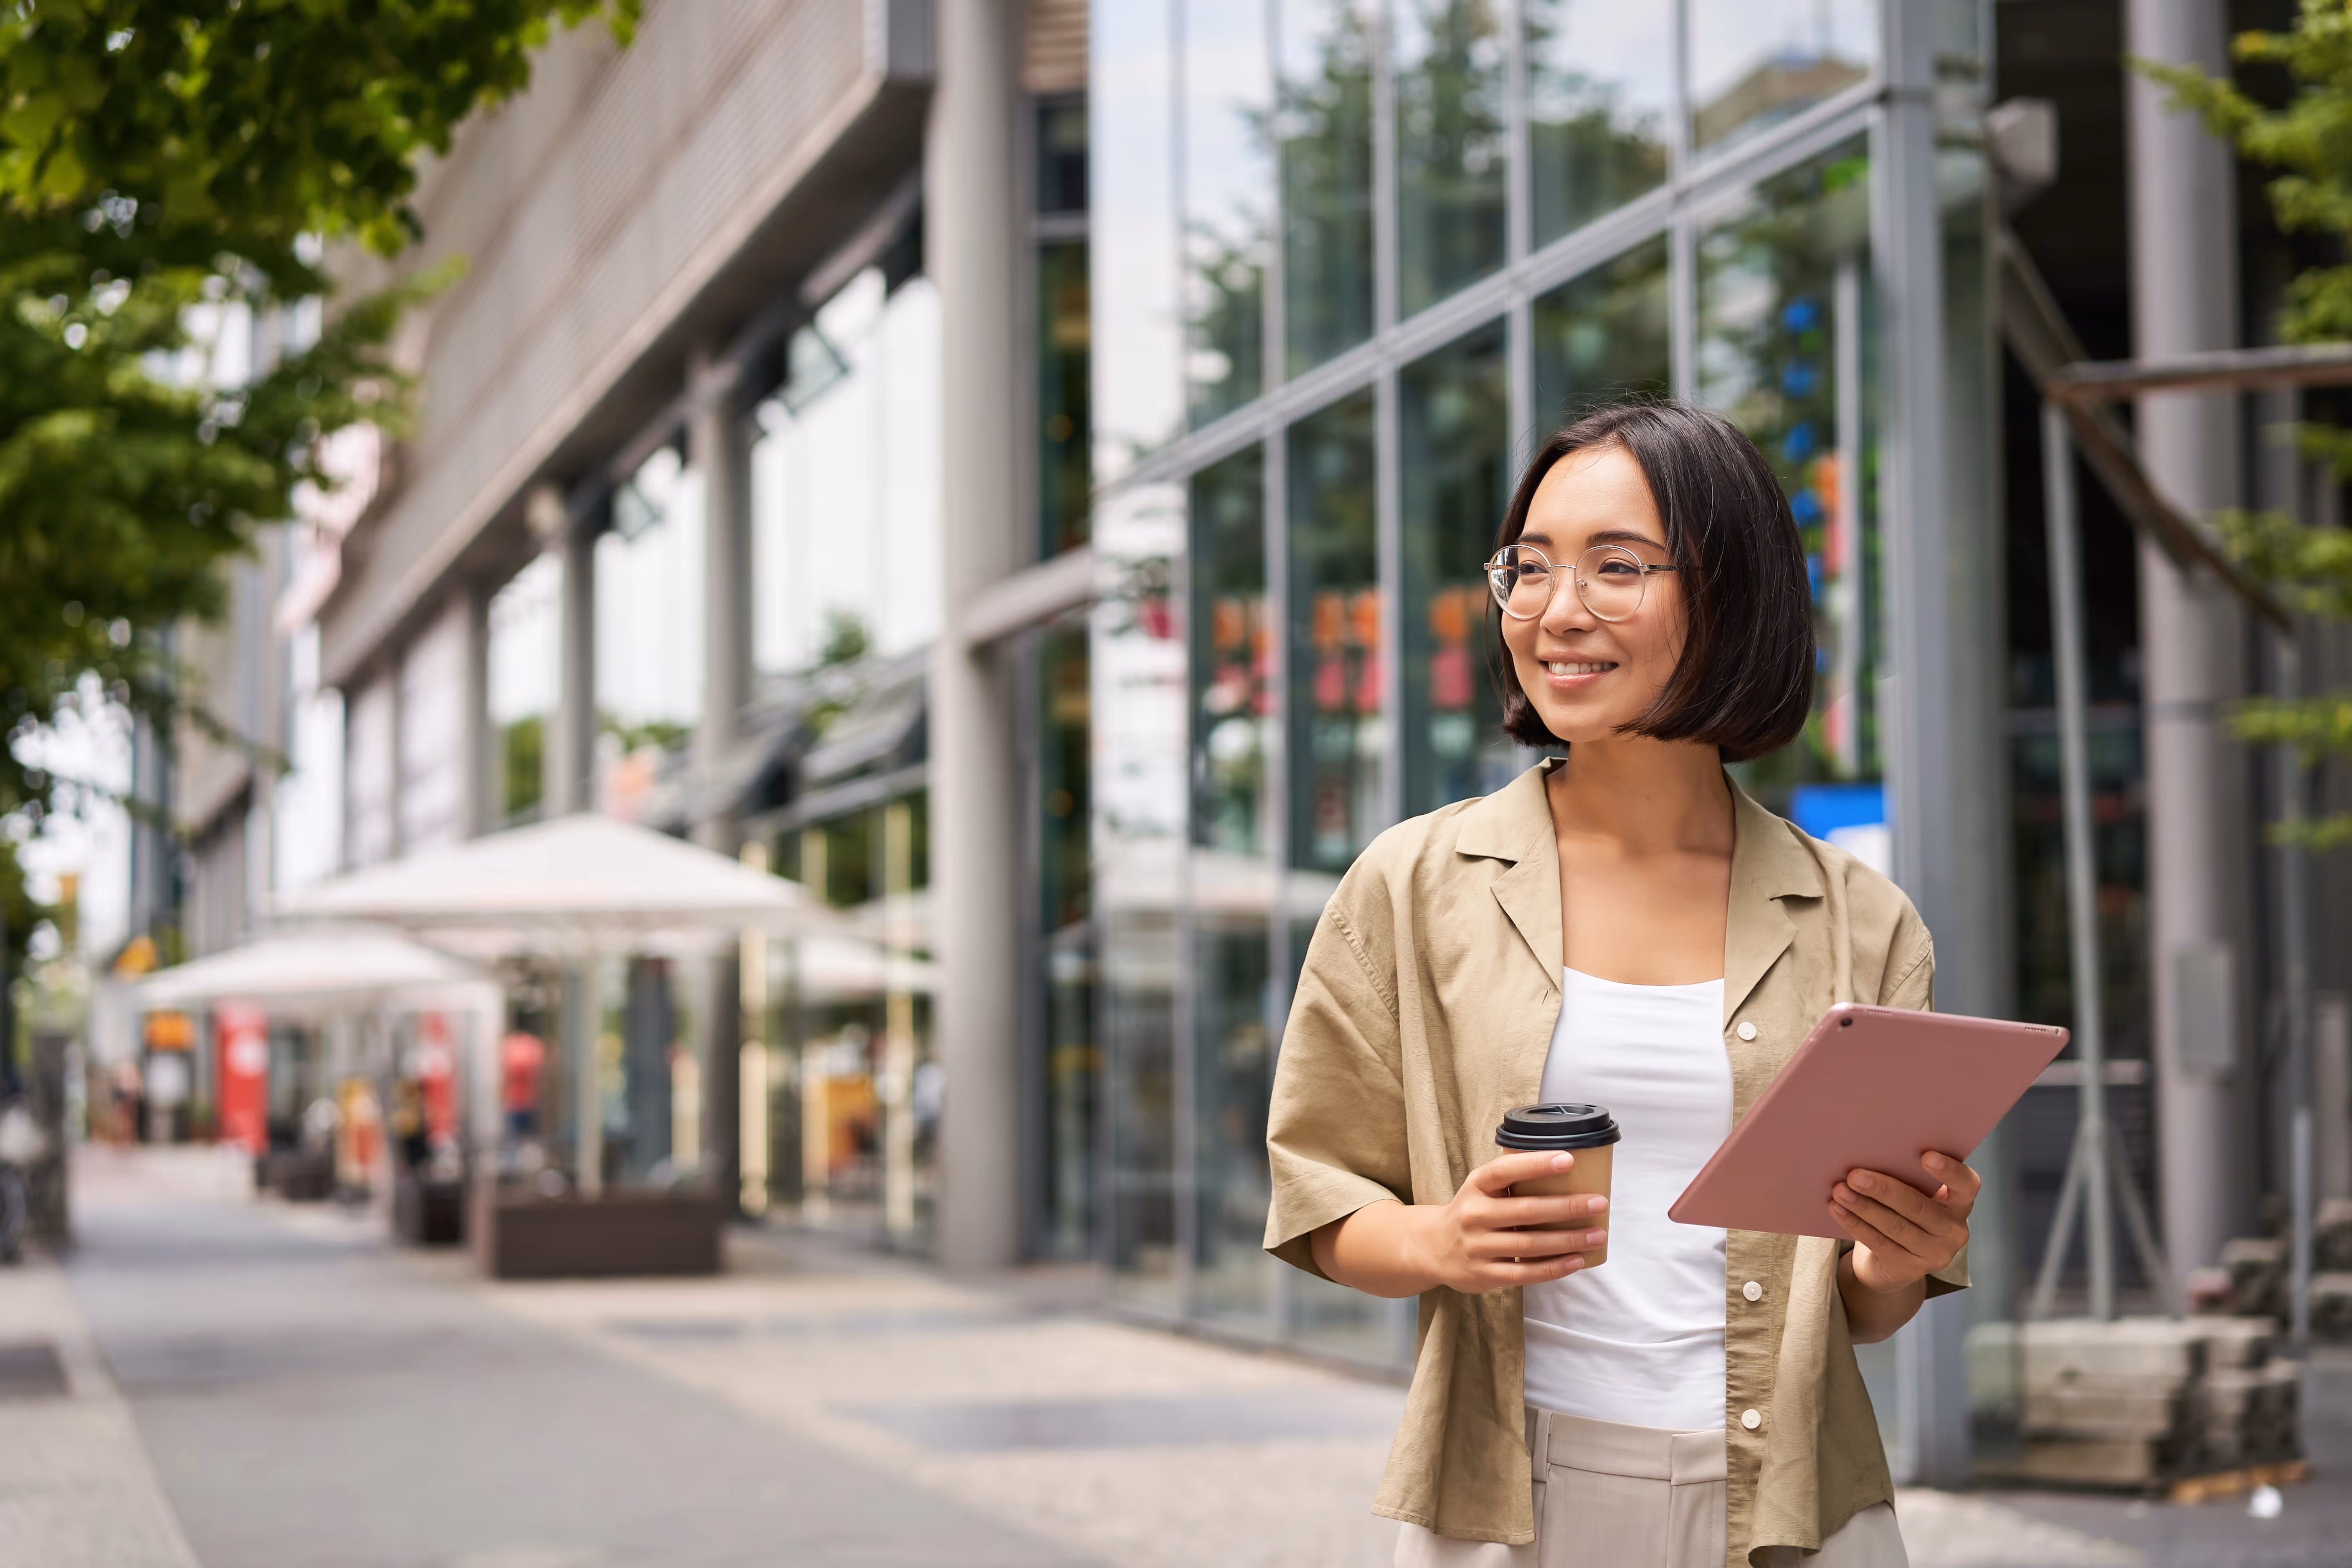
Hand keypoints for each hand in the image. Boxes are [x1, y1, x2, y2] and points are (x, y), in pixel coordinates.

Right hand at [1405, 1150, 1609, 1294]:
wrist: (1432, 1247)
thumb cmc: (1472, 1211)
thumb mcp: (1482, 1188)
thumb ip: (1513, 1181)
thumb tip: (1569, 1171)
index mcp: (1476, 1186)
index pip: (1505, 1170)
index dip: (1535, 1164)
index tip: (1568, 1159)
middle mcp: (1474, 1215)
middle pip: (1526, 1211)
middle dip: (1566, 1207)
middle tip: (1599, 1203)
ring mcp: (1478, 1247)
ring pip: (1530, 1244)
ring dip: (1568, 1240)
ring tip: (1597, 1234)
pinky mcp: (1484, 1274)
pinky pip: (1525, 1273)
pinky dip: (1554, 1268)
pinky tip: (1577, 1261)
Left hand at [1830, 1151, 1977, 1295]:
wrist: (1894, 1260)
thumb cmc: (1904, 1211)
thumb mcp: (1914, 1193)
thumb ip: (1906, 1176)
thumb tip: (1869, 1152)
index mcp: (1959, 1203)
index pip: (1967, 1185)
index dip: (1950, 1170)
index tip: (1926, 1155)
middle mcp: (1953, 1230)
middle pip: (1919, 1207)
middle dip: (1884, 1190)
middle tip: (1854, 1175)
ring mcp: (1934, 1253)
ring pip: (1895, 1227)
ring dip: (1863, 1207)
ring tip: (1839, 1190)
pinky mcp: (1910, 1269)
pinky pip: (1879, 1243)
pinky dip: (1855, 1223)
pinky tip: (1837, 1209)